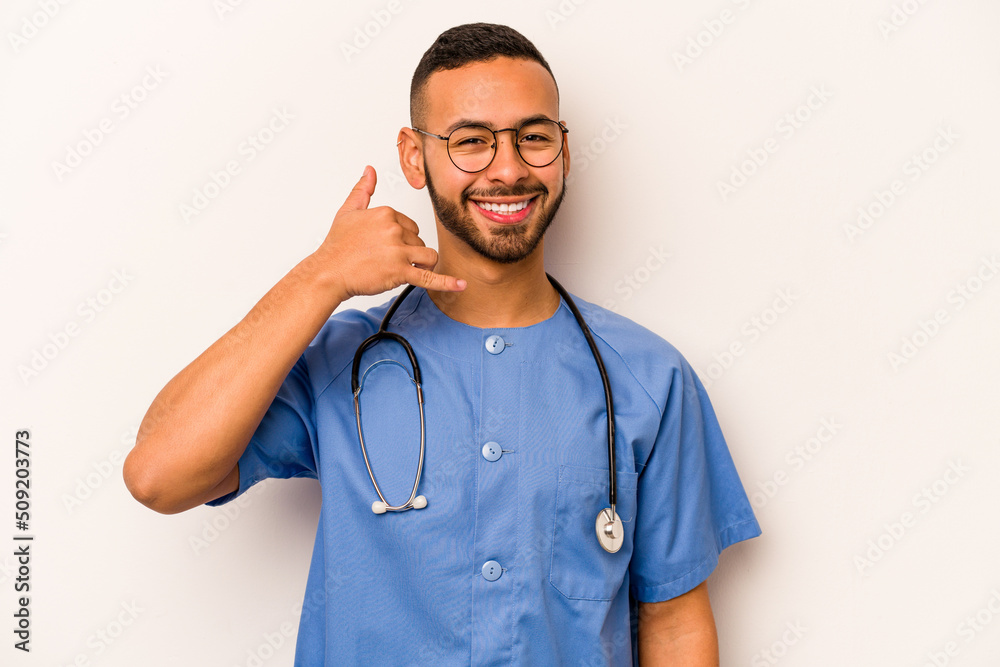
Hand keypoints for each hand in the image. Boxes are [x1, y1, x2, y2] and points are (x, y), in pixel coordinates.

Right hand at [315, 165, 465, 299]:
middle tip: (385, 259)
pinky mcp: (400, 272)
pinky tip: (460, 285)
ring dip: (421, 263)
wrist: (328, 272)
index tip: (385, 245)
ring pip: (428, 256)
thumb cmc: (337, 245)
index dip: (401, 237)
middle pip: (419, 240)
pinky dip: (446, 282)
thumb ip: (363, 189)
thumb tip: (369, 170)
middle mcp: (395, 230)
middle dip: (409, 251)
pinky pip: (429, 277)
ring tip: (404, 268)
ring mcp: (399, 251)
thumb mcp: (348, 211)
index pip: (410, 224)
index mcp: (386, 213)